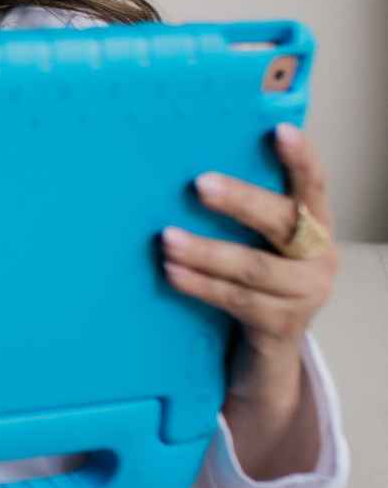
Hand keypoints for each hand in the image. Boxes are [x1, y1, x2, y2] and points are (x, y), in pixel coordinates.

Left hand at [161, 123, 336, 472]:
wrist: (263, 356)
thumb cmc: (251, 283)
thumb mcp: (256, 244)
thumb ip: (242, 213)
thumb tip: (182, 167)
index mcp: (316, 226)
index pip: (314, 185)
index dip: (301, 158)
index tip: (279, 131)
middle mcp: (320, 257)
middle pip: (284, 223)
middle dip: (241, 202)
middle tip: (199, 184)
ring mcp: (305, 294)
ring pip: (255, 267)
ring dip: (207, 251)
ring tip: (167, 239)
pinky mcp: (281, 326)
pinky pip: (237, 301)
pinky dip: (201, 285)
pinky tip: (171, 273)